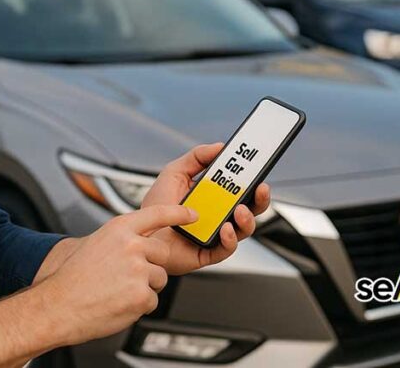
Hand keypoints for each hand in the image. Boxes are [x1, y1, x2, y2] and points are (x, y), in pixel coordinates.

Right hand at [39, 204, 197, 346]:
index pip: (158, 214)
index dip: (179, 212)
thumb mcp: (94, 244)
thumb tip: (141, 243)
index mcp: (119, 228)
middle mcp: (131, 246)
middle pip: (162, 253)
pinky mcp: (141, 295)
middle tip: (126, 277)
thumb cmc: (70, 279)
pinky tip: (117, 303)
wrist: (56, 307)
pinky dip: (138, 306)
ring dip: (144, 288)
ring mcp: (138, 270)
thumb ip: (120, 240)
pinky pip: (151, 300)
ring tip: (117, 291)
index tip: (193, 214)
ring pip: (159, 279)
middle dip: (151, 266)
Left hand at [142, 143, 270, 275]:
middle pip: (250, 208)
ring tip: (240, 210)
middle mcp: (219, 215)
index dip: (252, 178)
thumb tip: (219, 146)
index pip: (240, 187)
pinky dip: (230, 239)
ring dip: (247, 219)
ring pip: (243, 229)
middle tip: (260, 188)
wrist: (139, 234)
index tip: (258, 168)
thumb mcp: (174, 173)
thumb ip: (196, 157)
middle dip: (260, 199)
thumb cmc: (156, 206)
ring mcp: (215, 234)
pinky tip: (225, 229)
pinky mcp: (208, 253)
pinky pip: (226, 248)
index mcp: (214, 196)